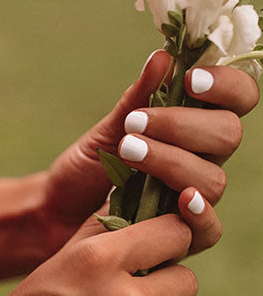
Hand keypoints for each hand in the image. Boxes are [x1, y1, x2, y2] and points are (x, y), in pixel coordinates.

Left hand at [40, 50, 258, 254]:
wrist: (56, 214)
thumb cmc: (86, 169)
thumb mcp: (106, 131)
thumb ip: (137, 100)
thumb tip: (162, 57)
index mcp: (193, 128)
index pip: (238, 100)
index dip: (227, 86)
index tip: (190, 80)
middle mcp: (201, 162)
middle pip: (228, 136)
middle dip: (183, 125)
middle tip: (136, 123)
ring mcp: (193, 200)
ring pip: (214, 179)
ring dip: (172, 161)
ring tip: (127, 151)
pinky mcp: (179, 238)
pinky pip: (208, 230)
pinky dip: (199, 214)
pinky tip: (180, 201)